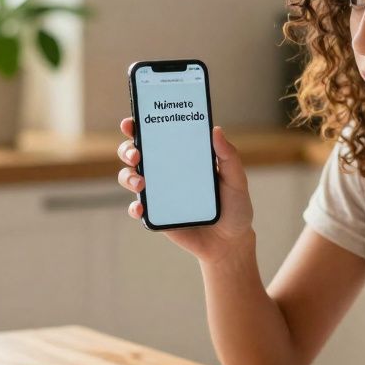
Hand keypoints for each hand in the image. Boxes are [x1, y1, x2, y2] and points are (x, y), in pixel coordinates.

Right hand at [116, 118, 255, 263]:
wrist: (231, 242)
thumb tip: (216, 130)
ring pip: (130, 178)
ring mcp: (159, 193)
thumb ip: (229, 157)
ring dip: (128, 177)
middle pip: (136, 154)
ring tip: (140, 183)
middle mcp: (166, 171)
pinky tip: (141, 208)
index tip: (132, 122)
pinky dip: (134, 207)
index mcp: (183, 156)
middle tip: (136, 154)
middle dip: (128, 149)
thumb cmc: (235, 207)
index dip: (141, 126)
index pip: (158, 135)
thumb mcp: (236, 180)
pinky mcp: (156, 215)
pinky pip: (137, 208)